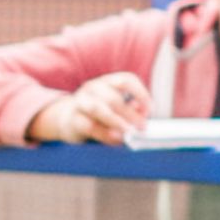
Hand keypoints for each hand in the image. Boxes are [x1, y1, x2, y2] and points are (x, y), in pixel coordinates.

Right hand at [27, 72, 152, 144]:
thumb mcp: (118, 107)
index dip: (140, 93)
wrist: (69, 119)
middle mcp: (93, 88)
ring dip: (116, 122)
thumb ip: (131, 108)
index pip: (126, 80)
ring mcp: (80, 102)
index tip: (150, 110)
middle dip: (130, 114)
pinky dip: (105, 134)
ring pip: (98, 109)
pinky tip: (117, 139)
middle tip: (142, 127)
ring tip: (129, 133)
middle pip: (113, 98)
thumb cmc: (103, 112)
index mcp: (109, 82)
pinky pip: (89, 126)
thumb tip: (142, 112)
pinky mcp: (73, 119)